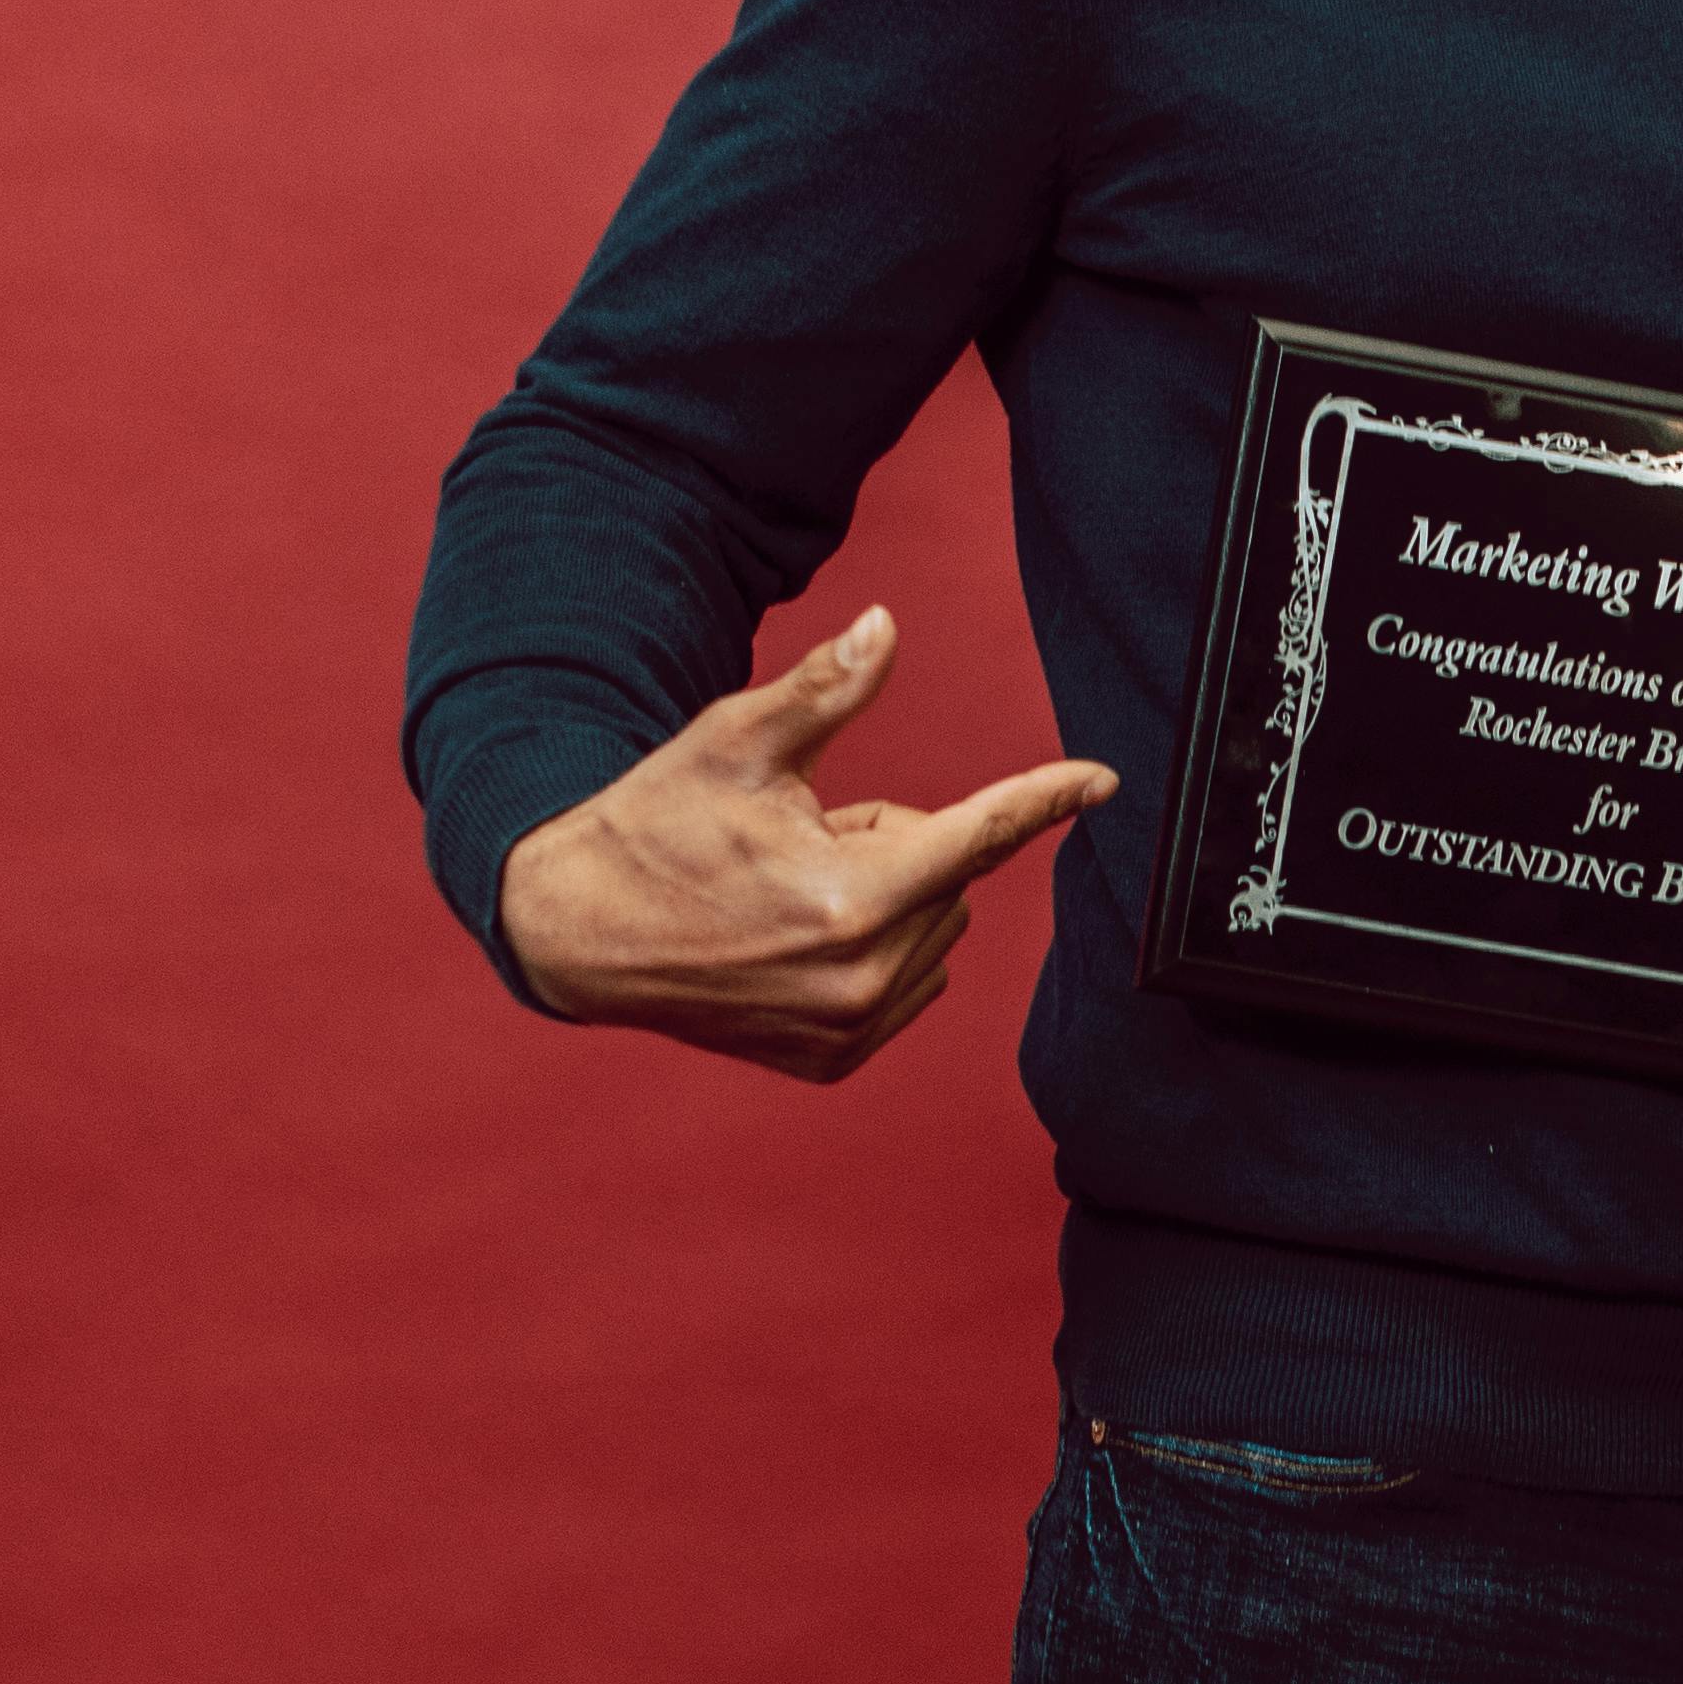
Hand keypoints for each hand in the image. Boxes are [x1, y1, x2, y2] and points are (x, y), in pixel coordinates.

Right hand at [495, 608, 1112, 1084]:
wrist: (580, 931)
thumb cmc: (655, 824)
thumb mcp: (736, 742)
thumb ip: (826, 690)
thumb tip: (888, 623)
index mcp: (850, 895)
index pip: (979, 834)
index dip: (1044, 797)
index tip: (1102, 780)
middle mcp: (861, 975)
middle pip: (951, 879)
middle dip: (897, 844)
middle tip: (803, 839)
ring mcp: (848, 1028)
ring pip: (934, 934)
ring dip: (887, 902)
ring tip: (789, 893)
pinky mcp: (834, 1059)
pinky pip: (908, 986)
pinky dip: (873, 955)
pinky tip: (792, 943)